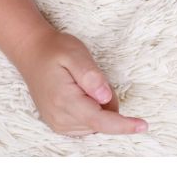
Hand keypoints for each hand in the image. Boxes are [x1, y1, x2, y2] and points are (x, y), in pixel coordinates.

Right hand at [17, 29, 147, 135]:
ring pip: (97, 123)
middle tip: (94, 77)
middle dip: (108, 101)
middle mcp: (60, 119)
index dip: (123, 125)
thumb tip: (106, 98)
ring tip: (84, 82)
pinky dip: (93, 109)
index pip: (100, 120)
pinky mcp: (60, 124)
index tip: (143, 126)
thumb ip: (92, 77)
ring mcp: (58, 124)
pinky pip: (88, 123)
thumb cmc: (57, 50)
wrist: (33, 53)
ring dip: (100, 105)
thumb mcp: (76, 54)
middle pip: (102, 120)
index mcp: (65, 101)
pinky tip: (83, 92)